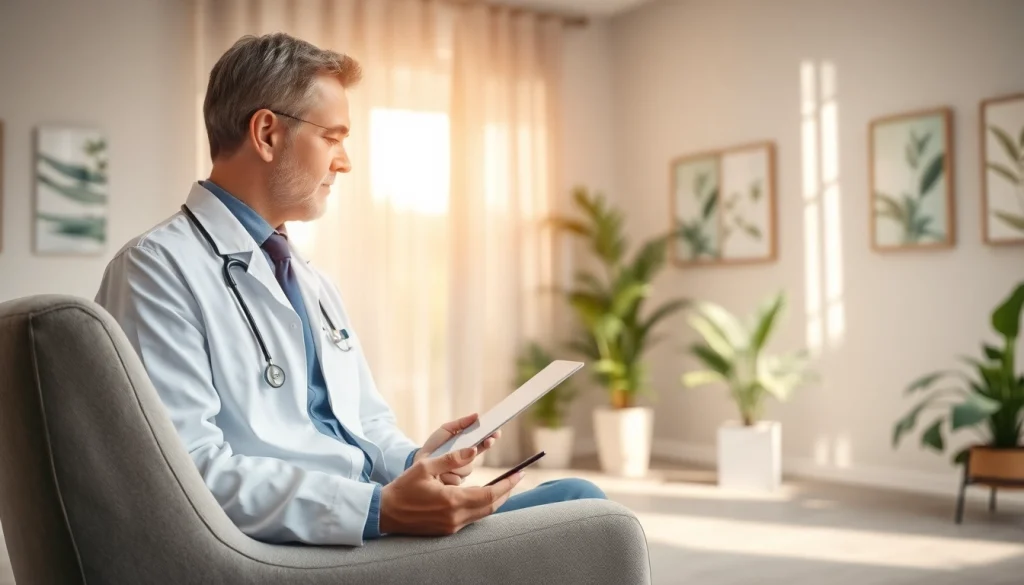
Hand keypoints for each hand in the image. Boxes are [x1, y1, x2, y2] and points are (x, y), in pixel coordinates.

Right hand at [379, 447, 523, 535]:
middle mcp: (455, 517)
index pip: (489, 493)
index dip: (507, 484)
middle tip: (517, 477)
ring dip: (497, 499)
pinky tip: (486, 495)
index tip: (519, 473)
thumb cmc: (403, 488)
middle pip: (491, 506)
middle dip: (507, 491)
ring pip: (484, 513)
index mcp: (451, 500)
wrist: (386, 513)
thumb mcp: (425, 466)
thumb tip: (473, 450)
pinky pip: (473, 518)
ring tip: (506, 484)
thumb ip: (451, 458)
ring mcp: (452, 526)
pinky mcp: (447, 530)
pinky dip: (483, 506)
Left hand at [415, 413, 500, 485]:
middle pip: (477, 455)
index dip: (491, 437)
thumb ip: (460, 424)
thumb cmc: (433, 446)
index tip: (496, 433)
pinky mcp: (455, 485)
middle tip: (488, 440)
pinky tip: (442, 473)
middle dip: (482, 446)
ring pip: (467, 468)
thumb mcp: (445, 431)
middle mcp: (466, 459)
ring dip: (459, 463)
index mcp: (466, 446)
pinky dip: (450, 474)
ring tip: (447, 458)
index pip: (483, 442)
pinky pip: (457, 479)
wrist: (419, 464)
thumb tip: (477, 415)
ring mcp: (461, 472)